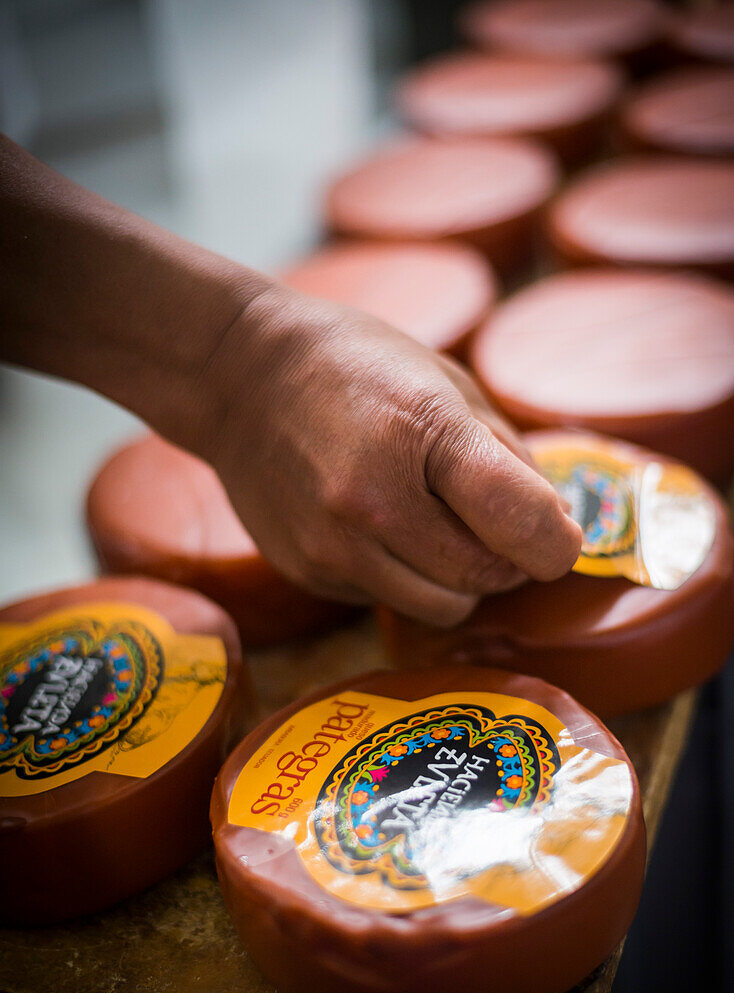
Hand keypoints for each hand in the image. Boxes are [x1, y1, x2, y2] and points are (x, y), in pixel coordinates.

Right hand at [164, 285, 581, 626]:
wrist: (238, 376)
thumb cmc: (355, 365)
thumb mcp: (445, 380)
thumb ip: (507, 453)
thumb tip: (554, 523)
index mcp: (422, 432)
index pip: (521, 521)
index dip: (558, 542)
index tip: (560, 536)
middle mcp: (373, 501)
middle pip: (485, 577)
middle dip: (508, 561)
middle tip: (497, 527)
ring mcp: (333, 544)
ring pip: (442, 607)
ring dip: (459, 580)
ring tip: (438, 529)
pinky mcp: (307, 571)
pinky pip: (388, 600)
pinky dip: (402, 576)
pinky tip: (378, 526)